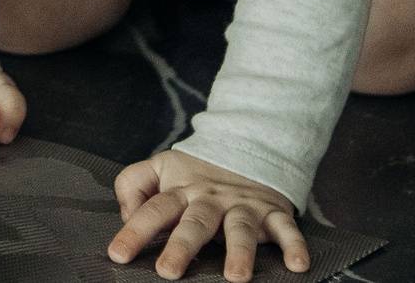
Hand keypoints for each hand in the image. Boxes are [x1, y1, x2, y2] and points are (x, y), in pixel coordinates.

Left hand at [109, 151, 304, 281]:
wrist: (248, 144)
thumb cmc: (198, 169)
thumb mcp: (161, 167)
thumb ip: (134, 183)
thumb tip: (126, 214)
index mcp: (181, 191)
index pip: (154, 209)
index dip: (135, 230)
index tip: (118, 253)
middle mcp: (211, 199)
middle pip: (194, 223)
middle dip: (182, 247)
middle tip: (168, 270)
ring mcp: (243, 205)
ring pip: (240, 229)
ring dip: (239, 252)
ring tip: (235, 277)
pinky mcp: (272, 211)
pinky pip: (286, 228)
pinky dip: (293, 244)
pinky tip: (296, 264)